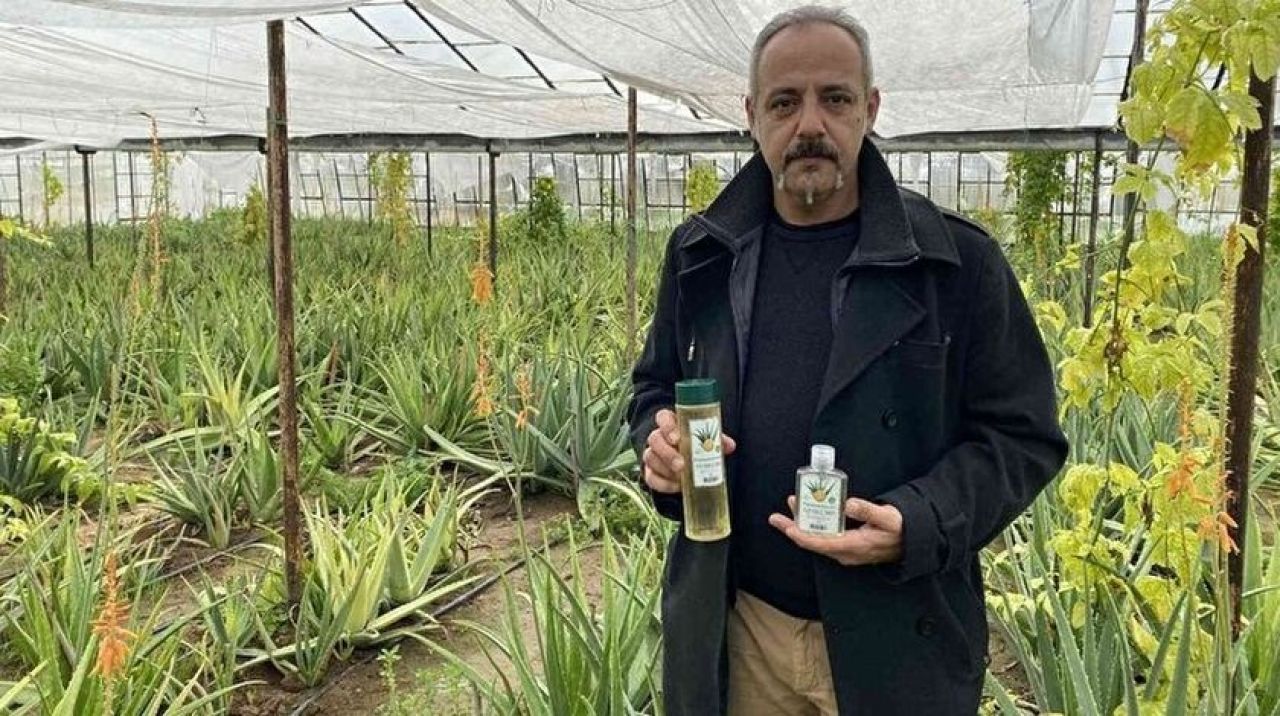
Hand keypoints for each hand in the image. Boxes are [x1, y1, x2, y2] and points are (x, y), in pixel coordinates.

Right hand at [642, 408, 736, 493]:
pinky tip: (677, 486)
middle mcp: (658, 437)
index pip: (663, 418)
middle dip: (667, 453)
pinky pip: (651, 478)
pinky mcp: (650, 472)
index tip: (677, 438)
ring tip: (682, 477)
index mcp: (671, 423)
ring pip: (650, 458)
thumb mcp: (706, 439)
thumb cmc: (695, 445)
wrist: (686, 461)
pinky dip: (664, 484)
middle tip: (681, 464)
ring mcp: (652, 454)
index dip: (667, 427)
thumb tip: (730, 445)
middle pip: (654, 439)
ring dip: (666, 469)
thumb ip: (717, 440)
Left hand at [768, 496, 903, 565]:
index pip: (821, 544)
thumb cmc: (899, 529)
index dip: (802, 536)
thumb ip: (867, 510)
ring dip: (802, 524)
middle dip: (794, 528)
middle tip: (776, 517)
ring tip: (790, 507)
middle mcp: (845, 552)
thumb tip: (847, 504)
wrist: (911, 543)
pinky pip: (823, 538)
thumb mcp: (887, 517)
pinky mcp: (845, 546)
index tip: (787, 528)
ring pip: (816, 539)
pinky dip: (813, 526)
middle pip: (813, 542)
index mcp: (854, 546)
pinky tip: (806, 514)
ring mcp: (844, 551)